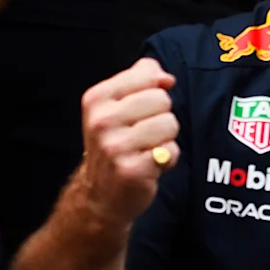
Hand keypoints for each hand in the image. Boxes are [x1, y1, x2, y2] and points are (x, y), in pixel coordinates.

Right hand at [75, 58, 179, 227]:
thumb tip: (165, 76)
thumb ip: (139, 80)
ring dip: (166, 139)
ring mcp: (115, 146)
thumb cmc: (115, 143)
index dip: (154, 91)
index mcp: (97, 98)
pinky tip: (150, 165)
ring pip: (170, 124)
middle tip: (144, 134)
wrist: (100, 194)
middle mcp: (102, 121)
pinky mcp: (133, 170)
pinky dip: (167, 159)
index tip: (142, 108)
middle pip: (162, 99)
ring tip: (147, 149)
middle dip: (161, 116)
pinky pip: (171, 151)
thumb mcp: (115, 105)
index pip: (148, 75)